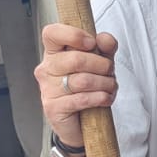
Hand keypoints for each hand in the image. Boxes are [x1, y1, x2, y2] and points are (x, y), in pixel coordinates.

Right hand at [35, 23, 118, 143]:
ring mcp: (47, 89)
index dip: (73, 34)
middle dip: (102, 65)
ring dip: (105, 83)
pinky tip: (105, 99)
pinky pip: (82, 99)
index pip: (51, 33)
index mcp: (54, 53)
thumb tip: (105, 39)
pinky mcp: (53, 108)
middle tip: (109, 72)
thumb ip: (105, 48)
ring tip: (109, 87)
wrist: (83, 123)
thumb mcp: (101, 63)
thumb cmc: (89, 89)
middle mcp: (46, 69)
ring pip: (83, 80)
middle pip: (75, 59)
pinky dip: (100, 98)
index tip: (92, 43)